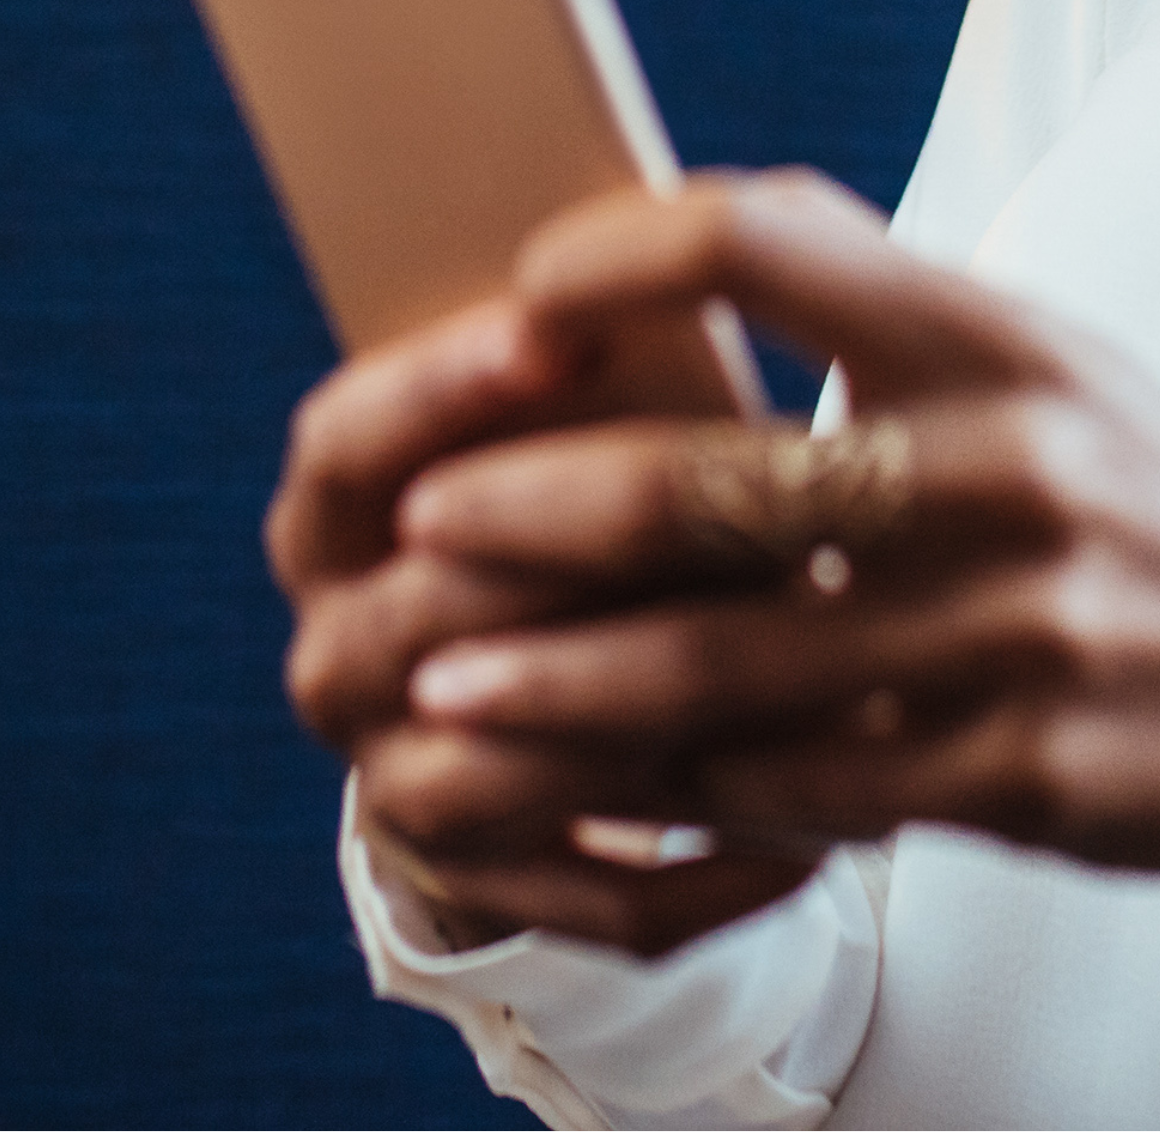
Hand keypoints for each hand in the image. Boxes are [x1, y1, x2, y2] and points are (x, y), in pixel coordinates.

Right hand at [268, 272, 829, 955]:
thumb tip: (694, 256)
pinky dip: (717, 868)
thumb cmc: (604, 500)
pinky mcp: (494, 898)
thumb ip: (604, 357)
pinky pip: (606, 904)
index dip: (439, 387)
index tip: (560, 330)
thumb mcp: (581, 417)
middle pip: (433, 608)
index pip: (344, 443)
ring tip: (807, 690)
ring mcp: (401, 786)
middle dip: (583, 561)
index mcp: (332, 521)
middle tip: (734, 513)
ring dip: (658, 728)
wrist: (565, 684)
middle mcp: (339, 658)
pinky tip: (827, 833)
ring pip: (513, 767)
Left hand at [387, 171, 1159, 985]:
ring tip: (442, 691)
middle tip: (417, 528)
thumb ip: (885, 312)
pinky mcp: (1024, 773)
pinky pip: (807, 787)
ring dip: (562, 684)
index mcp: (1003, 339)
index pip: (773, 241)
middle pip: (716, 479)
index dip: (620, 259)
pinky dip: (686, 789)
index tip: (515, 296)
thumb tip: (667, 246)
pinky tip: (598, 789)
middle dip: (535, 510)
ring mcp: (1022, 631)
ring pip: (730, 664)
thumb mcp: (1053, 369)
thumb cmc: (1155, 517)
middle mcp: (1015, 470)